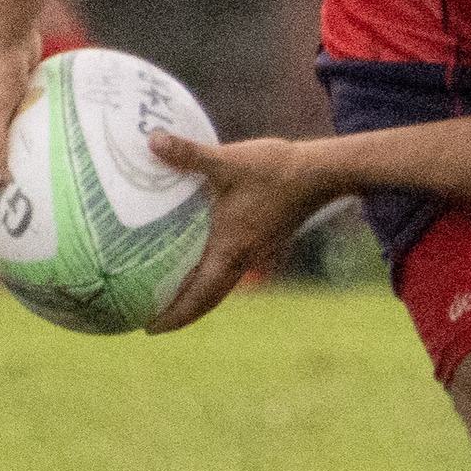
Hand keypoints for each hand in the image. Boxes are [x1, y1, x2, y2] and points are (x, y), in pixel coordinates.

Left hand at [145, 132, 329, 332]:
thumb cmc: (275, 171)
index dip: (174, 316)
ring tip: (169, 296)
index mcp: (230, 251)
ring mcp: (254, 252)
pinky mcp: (262, 241)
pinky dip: (209, 275)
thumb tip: (151, 141)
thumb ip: (188, 153)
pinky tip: (198, 260)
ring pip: (220, 285)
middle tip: (152, 319)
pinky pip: (230, 269)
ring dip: (196, 296)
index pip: (198, 297)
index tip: (150, 329)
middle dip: (180, 313)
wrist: (320, 173)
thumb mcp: (228, 161)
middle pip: (207, 300)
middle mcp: (242, 259)